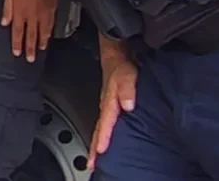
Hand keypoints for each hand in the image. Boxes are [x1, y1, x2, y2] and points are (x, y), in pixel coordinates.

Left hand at [1, 0, 58, 61]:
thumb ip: (7, 9)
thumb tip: (4, 23)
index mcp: (20, 12)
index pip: (17, 31)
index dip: (17, 43)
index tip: (17, 53)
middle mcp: (32, 16)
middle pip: (30, 35)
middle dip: (30, 48)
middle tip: (30, 60)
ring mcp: (43, 14)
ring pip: (42, 32)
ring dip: (41, 42)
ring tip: (40, 51)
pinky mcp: (52, 10)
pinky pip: (51, 25)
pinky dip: (49, 33)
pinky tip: (48, 37)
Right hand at [88, 55, 137, 171]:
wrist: (115, 54)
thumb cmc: (122, 64)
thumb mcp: (127, 74)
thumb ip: (127, 89)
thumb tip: (127, 105)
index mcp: (109, 102)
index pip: (105, 124)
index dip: (103, 138)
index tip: (100, 152)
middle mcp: (106, 107)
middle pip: (98, 131)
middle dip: (94, 148)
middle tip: (91, 164)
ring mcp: (107, 107)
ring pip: (100, 129)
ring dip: (97, 143)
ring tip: (95, 158)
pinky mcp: (111, 106)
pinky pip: (105, 124)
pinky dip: (102, 135)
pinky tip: (106, 140)